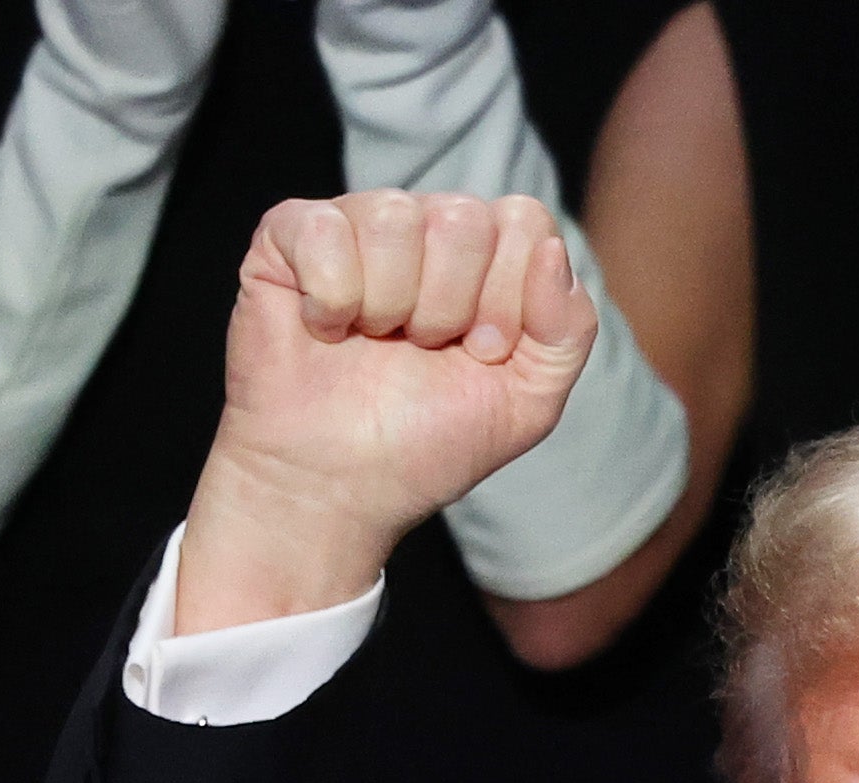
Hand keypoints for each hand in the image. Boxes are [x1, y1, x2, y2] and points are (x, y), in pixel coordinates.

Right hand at [180, 193, 597, 635]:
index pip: (524, 221)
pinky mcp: (289, 235)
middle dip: (449, 307)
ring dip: (390, 307)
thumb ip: (569, 328)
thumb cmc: (426, 444)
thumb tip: (550, 249)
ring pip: (396, 218)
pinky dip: (331, 299)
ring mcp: (357, 224)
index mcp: (487, 254)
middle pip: (464, 217)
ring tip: (373, 344)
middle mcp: (424, 225)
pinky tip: (326, 330)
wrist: (337, 489)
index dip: (508, 298)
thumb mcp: (528, 402)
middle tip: (421, 353)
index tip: (481, 355)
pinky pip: (325, 230)